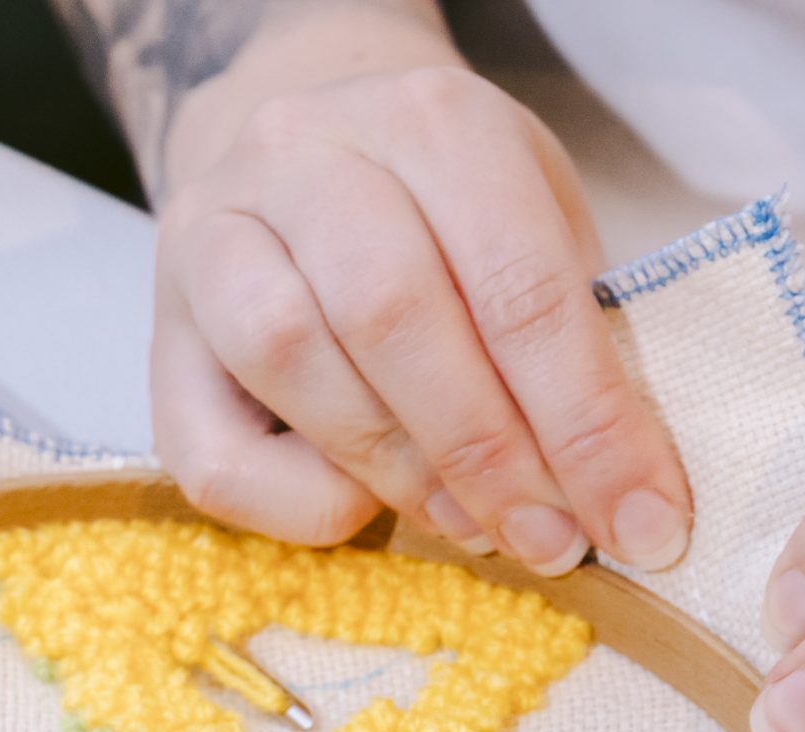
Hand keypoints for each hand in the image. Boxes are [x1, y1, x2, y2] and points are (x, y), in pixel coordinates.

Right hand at [149, 37, 690, 570]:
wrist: (300, 150)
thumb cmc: (444, 211)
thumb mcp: (531, 220)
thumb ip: (571, 330)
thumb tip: (622, 488)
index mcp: (431, 118)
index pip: (520, 284)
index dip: (589, 423)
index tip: (643, 523)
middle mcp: (306, 152)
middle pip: (395, 315)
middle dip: (491, 454)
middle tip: (553, 540)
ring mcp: (216, 230)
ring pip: (292, 358)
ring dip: (400, 472)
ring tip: (474, 525)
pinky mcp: (161, 328)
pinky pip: (216, 451)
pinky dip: (302, 501)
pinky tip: (364, 506)